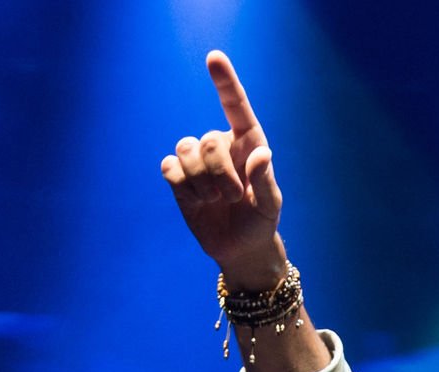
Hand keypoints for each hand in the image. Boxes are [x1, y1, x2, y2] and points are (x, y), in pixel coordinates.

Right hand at [160, 51, 283, 284]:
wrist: (239, 247)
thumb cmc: (260, 221)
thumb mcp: (269, 205)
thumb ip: (265, 180)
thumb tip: (260, 155)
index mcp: (249, 143)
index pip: (236, 107)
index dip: (225, 82)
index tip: (214, 58)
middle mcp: (222, 145)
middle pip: (206, 140)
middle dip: (220, 174)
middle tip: (233, 197)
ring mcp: (197, 160)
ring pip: (184, 150)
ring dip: (201, 182)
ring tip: (216, 200)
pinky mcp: (179, 177)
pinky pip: (168, 168)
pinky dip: (183, 187)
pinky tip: (197, 200)